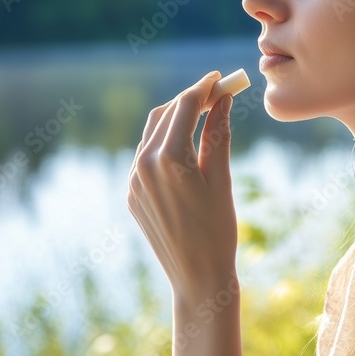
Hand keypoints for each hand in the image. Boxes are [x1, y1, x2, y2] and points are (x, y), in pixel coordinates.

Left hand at [127, 70, 237, 302]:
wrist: (196, 277)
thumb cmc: (217, 229)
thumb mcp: (221, 178)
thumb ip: (218, 134)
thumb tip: (223, 99)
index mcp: (168, 158)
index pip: (185, 107)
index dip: (203, 88)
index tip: (219, 78)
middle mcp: (143, 165)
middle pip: (165, 114)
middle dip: (189, 101)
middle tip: (215, 94)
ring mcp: (133, 181)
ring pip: (151, 134)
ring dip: (174, 119)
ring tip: (201, 115)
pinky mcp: (131, 194)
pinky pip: (144, 157)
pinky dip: (162, 143)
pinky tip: (183, 146)